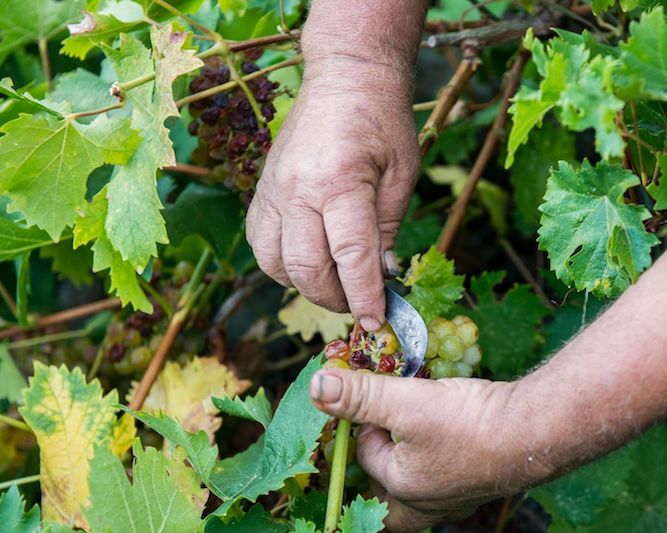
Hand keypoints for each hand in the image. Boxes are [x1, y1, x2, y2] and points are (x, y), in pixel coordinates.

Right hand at [247, 63, 418, 330]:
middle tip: (358, 304)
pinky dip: (282, 264)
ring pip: (274, 263)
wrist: (346, 75)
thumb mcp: (402, 175)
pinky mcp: (261, 190)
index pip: (350, 255)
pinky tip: (309, 261)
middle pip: (304, 267)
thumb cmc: (383, 121)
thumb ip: (388, 229)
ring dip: (304, 285)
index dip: (363, 295)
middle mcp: (297, 188)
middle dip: (334, 298)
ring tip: (335, 284)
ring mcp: (272, 190)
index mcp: (339, 180)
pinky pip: (261, 244)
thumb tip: (381, 277)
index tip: (375, 320)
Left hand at [309, 369, 556, 532]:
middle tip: (374, 455)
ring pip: (421, 496)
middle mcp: (430, 504)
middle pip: (389, 507)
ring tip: (408, 447)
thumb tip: (316, 386)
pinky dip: (443, 464)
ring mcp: (461, 499)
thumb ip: (361, 396)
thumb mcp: (407, 403)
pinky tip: (453, 442)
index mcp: (403, 490)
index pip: (368, 458)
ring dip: (410, 473)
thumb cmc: (470, 423)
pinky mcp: (485, 483)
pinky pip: (452, 482)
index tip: (375, 398)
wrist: (538, 431)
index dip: (365, 425)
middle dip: (377, 484)